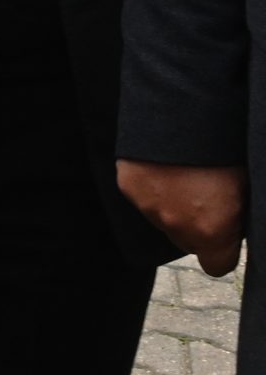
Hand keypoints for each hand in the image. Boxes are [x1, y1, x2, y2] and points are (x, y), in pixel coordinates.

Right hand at [118, 160, 246, 275]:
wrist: (184, 110)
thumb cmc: (226, 148)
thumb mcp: (246, 184)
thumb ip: (239, 212)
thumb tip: (236, 217)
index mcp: (212, 230)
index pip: (217, 264)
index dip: (223, 250)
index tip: (227, 232)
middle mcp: (176, 224)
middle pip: (187, 241)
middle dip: (197, 225)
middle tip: (207, 194)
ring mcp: (147, 205)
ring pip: (163, 219)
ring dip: (173, 204)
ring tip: (184, 174)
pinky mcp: (127, 184)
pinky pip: (143, 196)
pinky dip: (153, 185)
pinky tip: (163, 165)